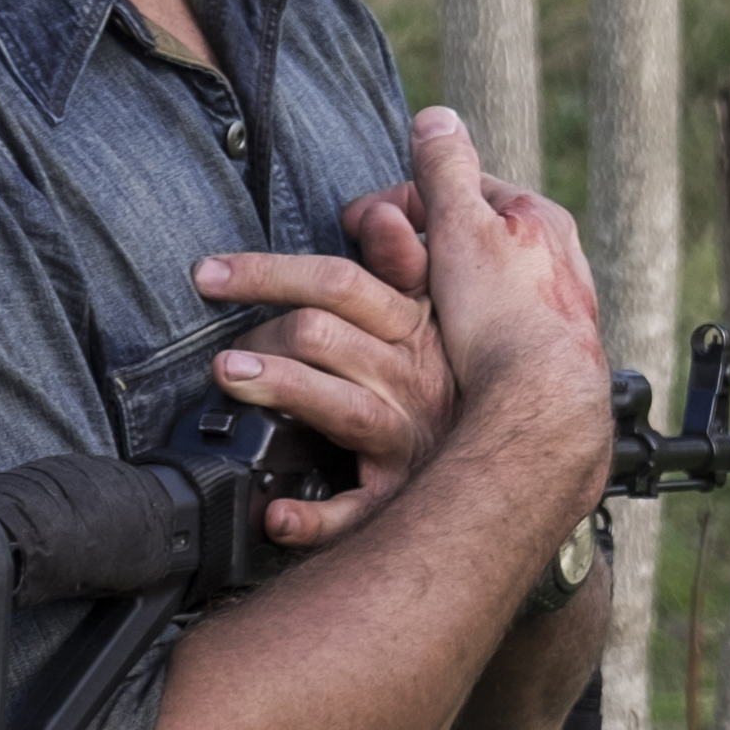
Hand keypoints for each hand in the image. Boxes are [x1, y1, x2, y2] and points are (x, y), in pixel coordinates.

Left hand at [195, 187, 452, 547]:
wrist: (521, 457)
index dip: (268, 272)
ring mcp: (403, 435)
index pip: (338, 282)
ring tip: (230, 379)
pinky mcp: (396, 491)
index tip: (208, 273)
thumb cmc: (454, 378)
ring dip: (281, 388)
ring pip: (337, 404)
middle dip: (265, 331)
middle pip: (325, 335)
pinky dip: (313, 519)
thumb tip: (375, 210)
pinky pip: (354, 509)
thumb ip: (403, 261)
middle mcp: (409, 377)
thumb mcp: (441, 313)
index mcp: (414, 327)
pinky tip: (276, 517)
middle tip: (220, 347)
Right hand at [405, 106, 611, 506]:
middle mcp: (554, 259)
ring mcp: (550, 308)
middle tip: (373, 267)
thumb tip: (436, 117)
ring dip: (431, 288)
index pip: (457, 189)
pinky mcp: (540, 352)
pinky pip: (485, 326)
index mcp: (538, 217)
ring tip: (397, 308)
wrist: (539, 406)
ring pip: (473, 284)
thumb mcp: (463, 226)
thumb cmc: (504, 315)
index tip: (357, 222)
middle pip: (465, 238)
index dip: (401, 200)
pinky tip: (433, 344)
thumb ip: (446, 170)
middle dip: (415, 246)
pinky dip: (453, 326)